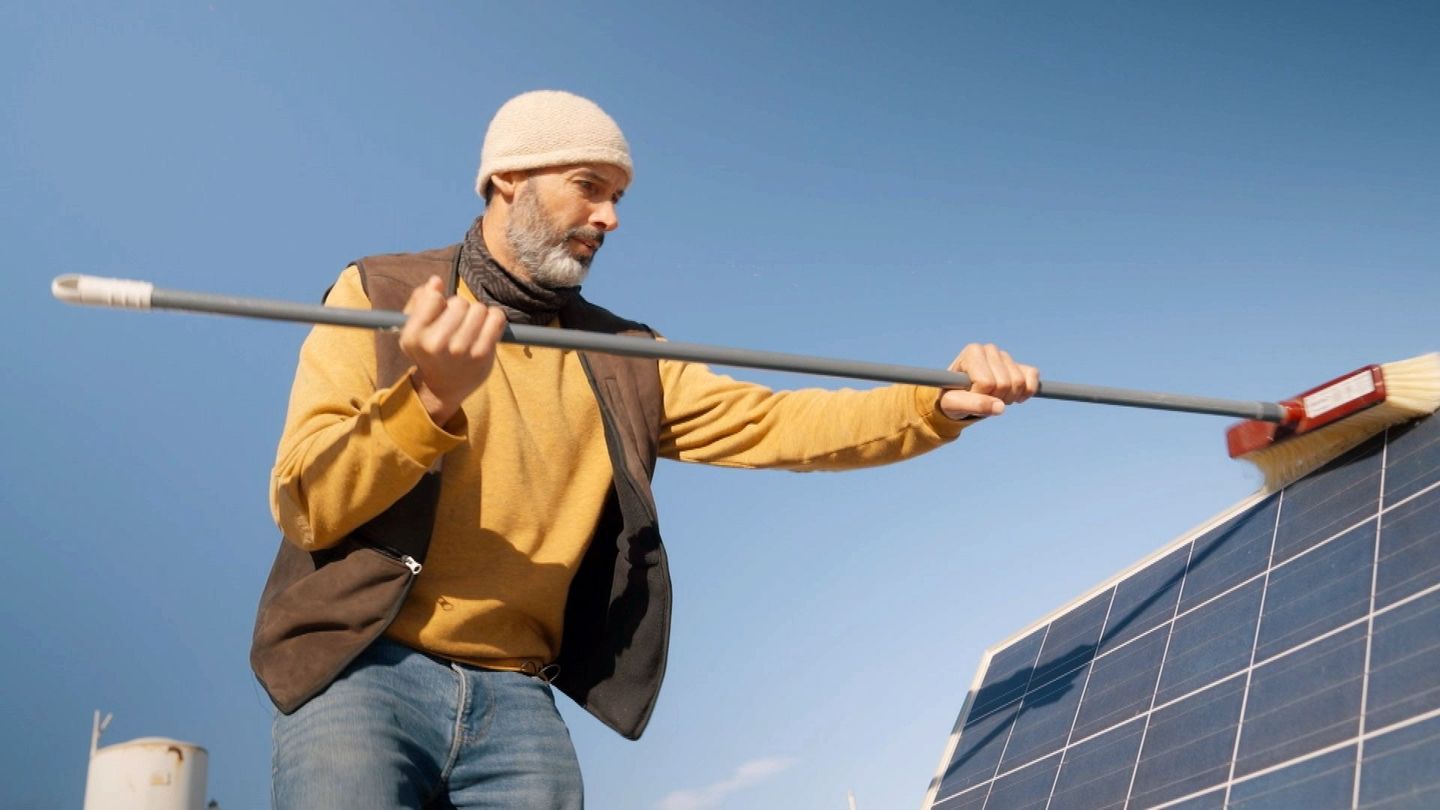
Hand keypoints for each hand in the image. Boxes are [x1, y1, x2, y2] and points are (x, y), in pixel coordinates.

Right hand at [398, 276, 508, 424]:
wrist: (442, 386)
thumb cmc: (428, 351)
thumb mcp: (413, 328)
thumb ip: (420, 300)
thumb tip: (436, 281)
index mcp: (414, 335)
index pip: (433, 297)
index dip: (439, 300)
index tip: (439, 313)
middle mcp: (436, 343)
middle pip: (459, 303)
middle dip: (460, 308)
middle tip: (457, 322)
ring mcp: (461, 350)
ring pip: (479, 309)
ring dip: (477, 313)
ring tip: (471, 326)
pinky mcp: (482, 354)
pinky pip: (497, 318)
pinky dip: (494, 318)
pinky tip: (486, 328)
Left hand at [938, 343, 1038, 420]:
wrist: (960, 395)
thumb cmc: (953, 397)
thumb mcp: (953, 404)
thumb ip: (972, 405)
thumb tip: (1000, 407)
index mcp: (972, 352)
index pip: (986, 382)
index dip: (979, 396)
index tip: (967, 395)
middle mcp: (990, 349)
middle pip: (1004, 383)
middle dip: (995, 399)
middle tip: (981, 398)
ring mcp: (1006, 356)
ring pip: (1019, 383)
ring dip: (1008, 398)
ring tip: (992, 397)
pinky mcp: (1020, 365)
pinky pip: (1033, 376)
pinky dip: (1028, 392)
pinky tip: (1014, 397)